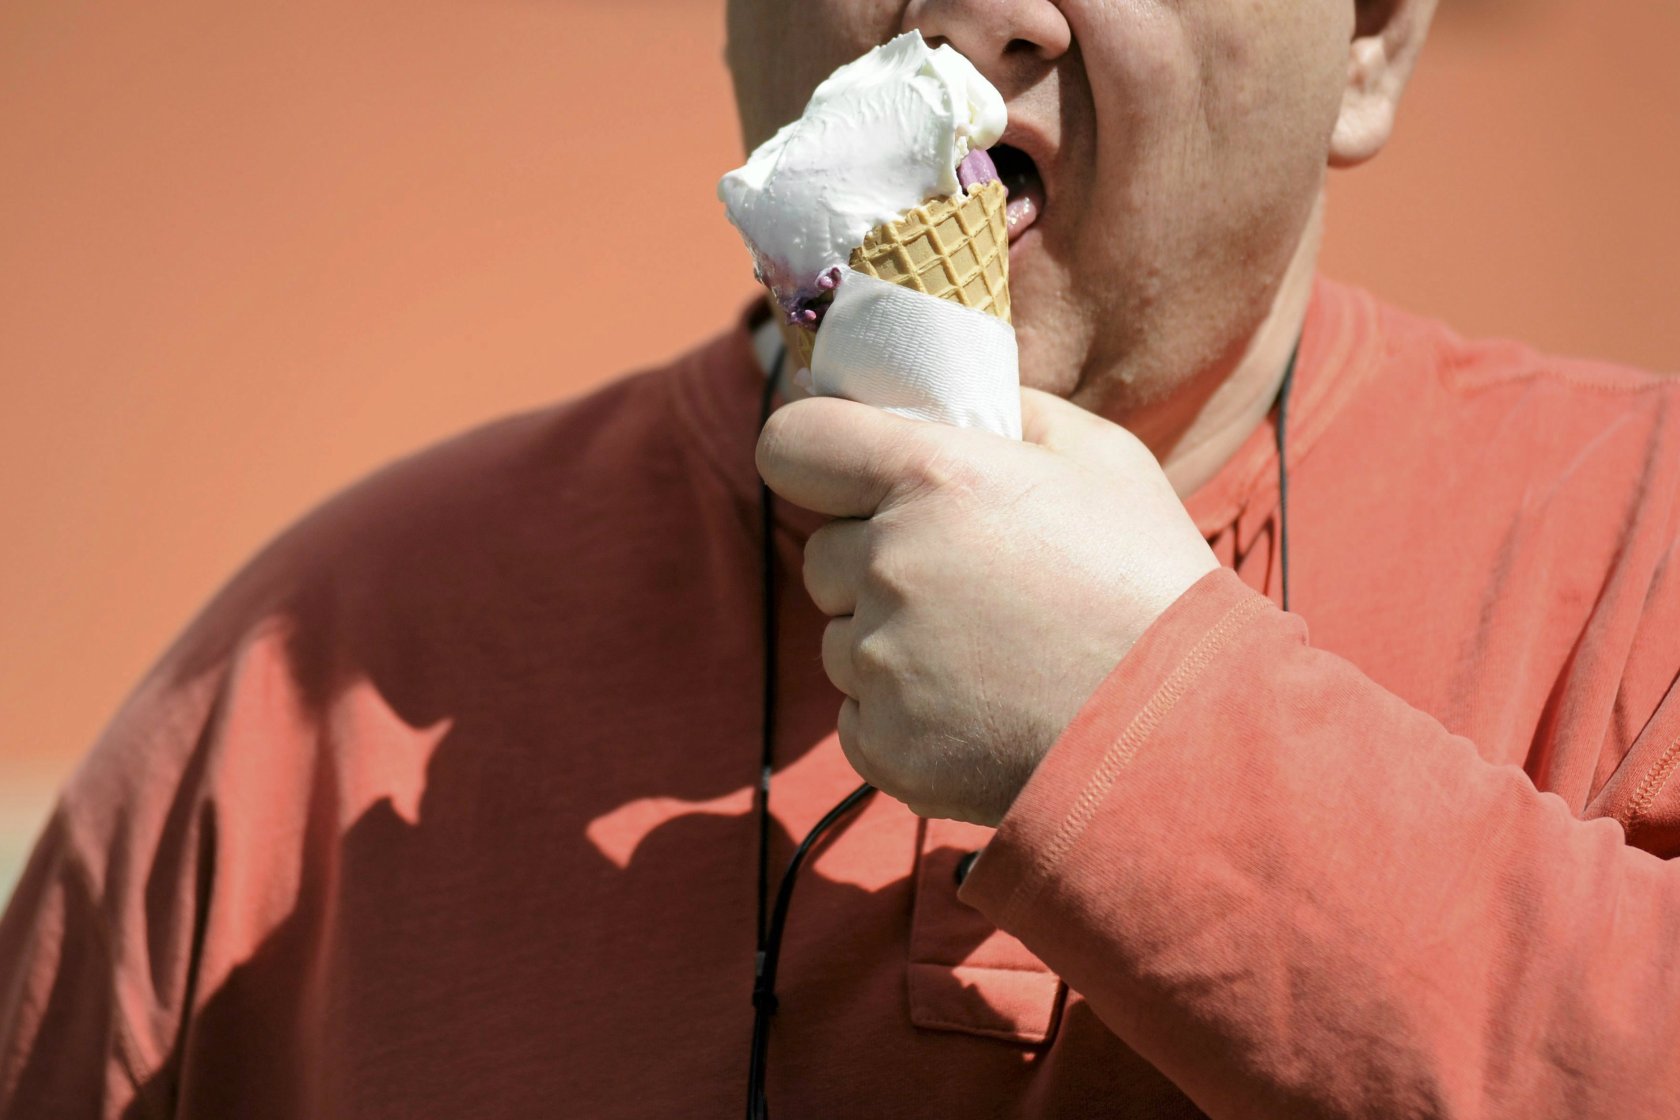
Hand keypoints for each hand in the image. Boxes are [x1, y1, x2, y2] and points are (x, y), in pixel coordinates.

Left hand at [755, 388, 1218, 825]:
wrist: (1185, 735)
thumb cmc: (1152, 586)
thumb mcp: (1104, 460)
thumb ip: (1013, 413)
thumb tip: (952, 397)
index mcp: (932, 477)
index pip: (792, 443)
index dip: (815, 455)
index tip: (843, 473)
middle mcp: (888, 565)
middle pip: (823, 554)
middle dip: (874, 562)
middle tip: (968, 585)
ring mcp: (879, 664)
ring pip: (843, 640)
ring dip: (890, 643)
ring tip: (989, 658)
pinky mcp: (882, 747)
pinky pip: (859, 716)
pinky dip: (904, 717)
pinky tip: (981, 713)